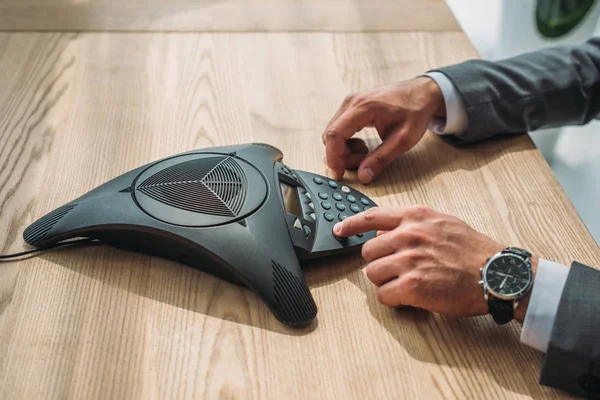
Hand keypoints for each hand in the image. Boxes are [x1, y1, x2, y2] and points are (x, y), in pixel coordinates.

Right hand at [321, 77, 444, 183]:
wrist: (421, 93)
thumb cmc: (415, 111)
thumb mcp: (402, 140)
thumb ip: (381, 159)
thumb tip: (363, 176)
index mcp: (362, 107)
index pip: (334, 134)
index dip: (333, 157)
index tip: (339, 174)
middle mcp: (352, 102)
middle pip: (331, 135)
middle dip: (340, 155)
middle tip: (360, 164)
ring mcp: (350, 103)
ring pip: (334, 133)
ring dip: (344, 150)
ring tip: (365, 154)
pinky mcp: (352, 107)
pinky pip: (340, 128)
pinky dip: (346, 142)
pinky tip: (362, 146)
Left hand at [333, 206, 536, 320]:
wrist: (499, 274)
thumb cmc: (474, 251)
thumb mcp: (443, 223)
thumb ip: (413, 223)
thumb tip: (385, 230)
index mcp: (415, 217)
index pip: (371, 216)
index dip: (350, 225)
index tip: (340, 230)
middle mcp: (409, 235)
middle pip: (368, 251)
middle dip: (379, 263)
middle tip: (398, 270)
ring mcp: (409, 260)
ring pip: (372, 274)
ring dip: (386, 282)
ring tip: (408, 284)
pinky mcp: (413, 285)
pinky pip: (384, 295)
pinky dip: (394, 300)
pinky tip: (411, 297)